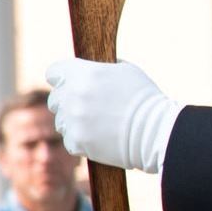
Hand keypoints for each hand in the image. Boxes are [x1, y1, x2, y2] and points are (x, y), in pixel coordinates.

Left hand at [44, 58, 181, 173]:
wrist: (158, 131)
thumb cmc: (145, 99)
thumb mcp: (127, 71)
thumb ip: (101, 69)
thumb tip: (91, 69)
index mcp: (84, 74)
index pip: (54, 72)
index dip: (63, 78)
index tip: (71, 84)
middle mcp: (73, 95)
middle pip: (55, 99)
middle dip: (69, 102)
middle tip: (91, 108)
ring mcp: (73, 120)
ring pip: (61, 121)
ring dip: (75, 123)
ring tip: (100, 124)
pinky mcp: (77, 141)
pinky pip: (70, 140)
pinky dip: (83, 140)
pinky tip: (101, 137)